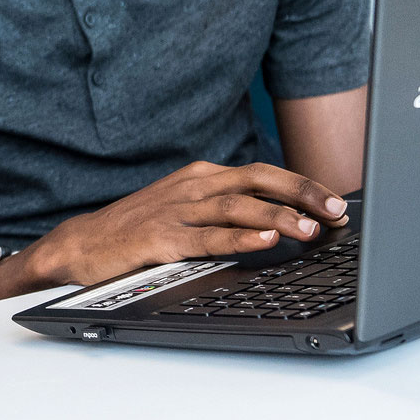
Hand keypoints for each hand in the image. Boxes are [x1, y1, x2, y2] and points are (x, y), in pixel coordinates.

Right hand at [0, 161, 350, 293]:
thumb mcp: (186, 210)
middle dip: (301, 194)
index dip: (303, 186)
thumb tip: (282, 221)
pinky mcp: (160, 238)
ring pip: (237, 207)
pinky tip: (264, 241)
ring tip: (310, 229)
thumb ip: (227, 210)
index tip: (337, 203)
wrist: (82, 245)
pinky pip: (207, 237)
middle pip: (257, 181)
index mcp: (201, 176)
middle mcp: (192, 186)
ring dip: (277, 216)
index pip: (262, 174)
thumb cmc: (137, 230)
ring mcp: (175, 210)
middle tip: (337, 211)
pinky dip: (239, 238)